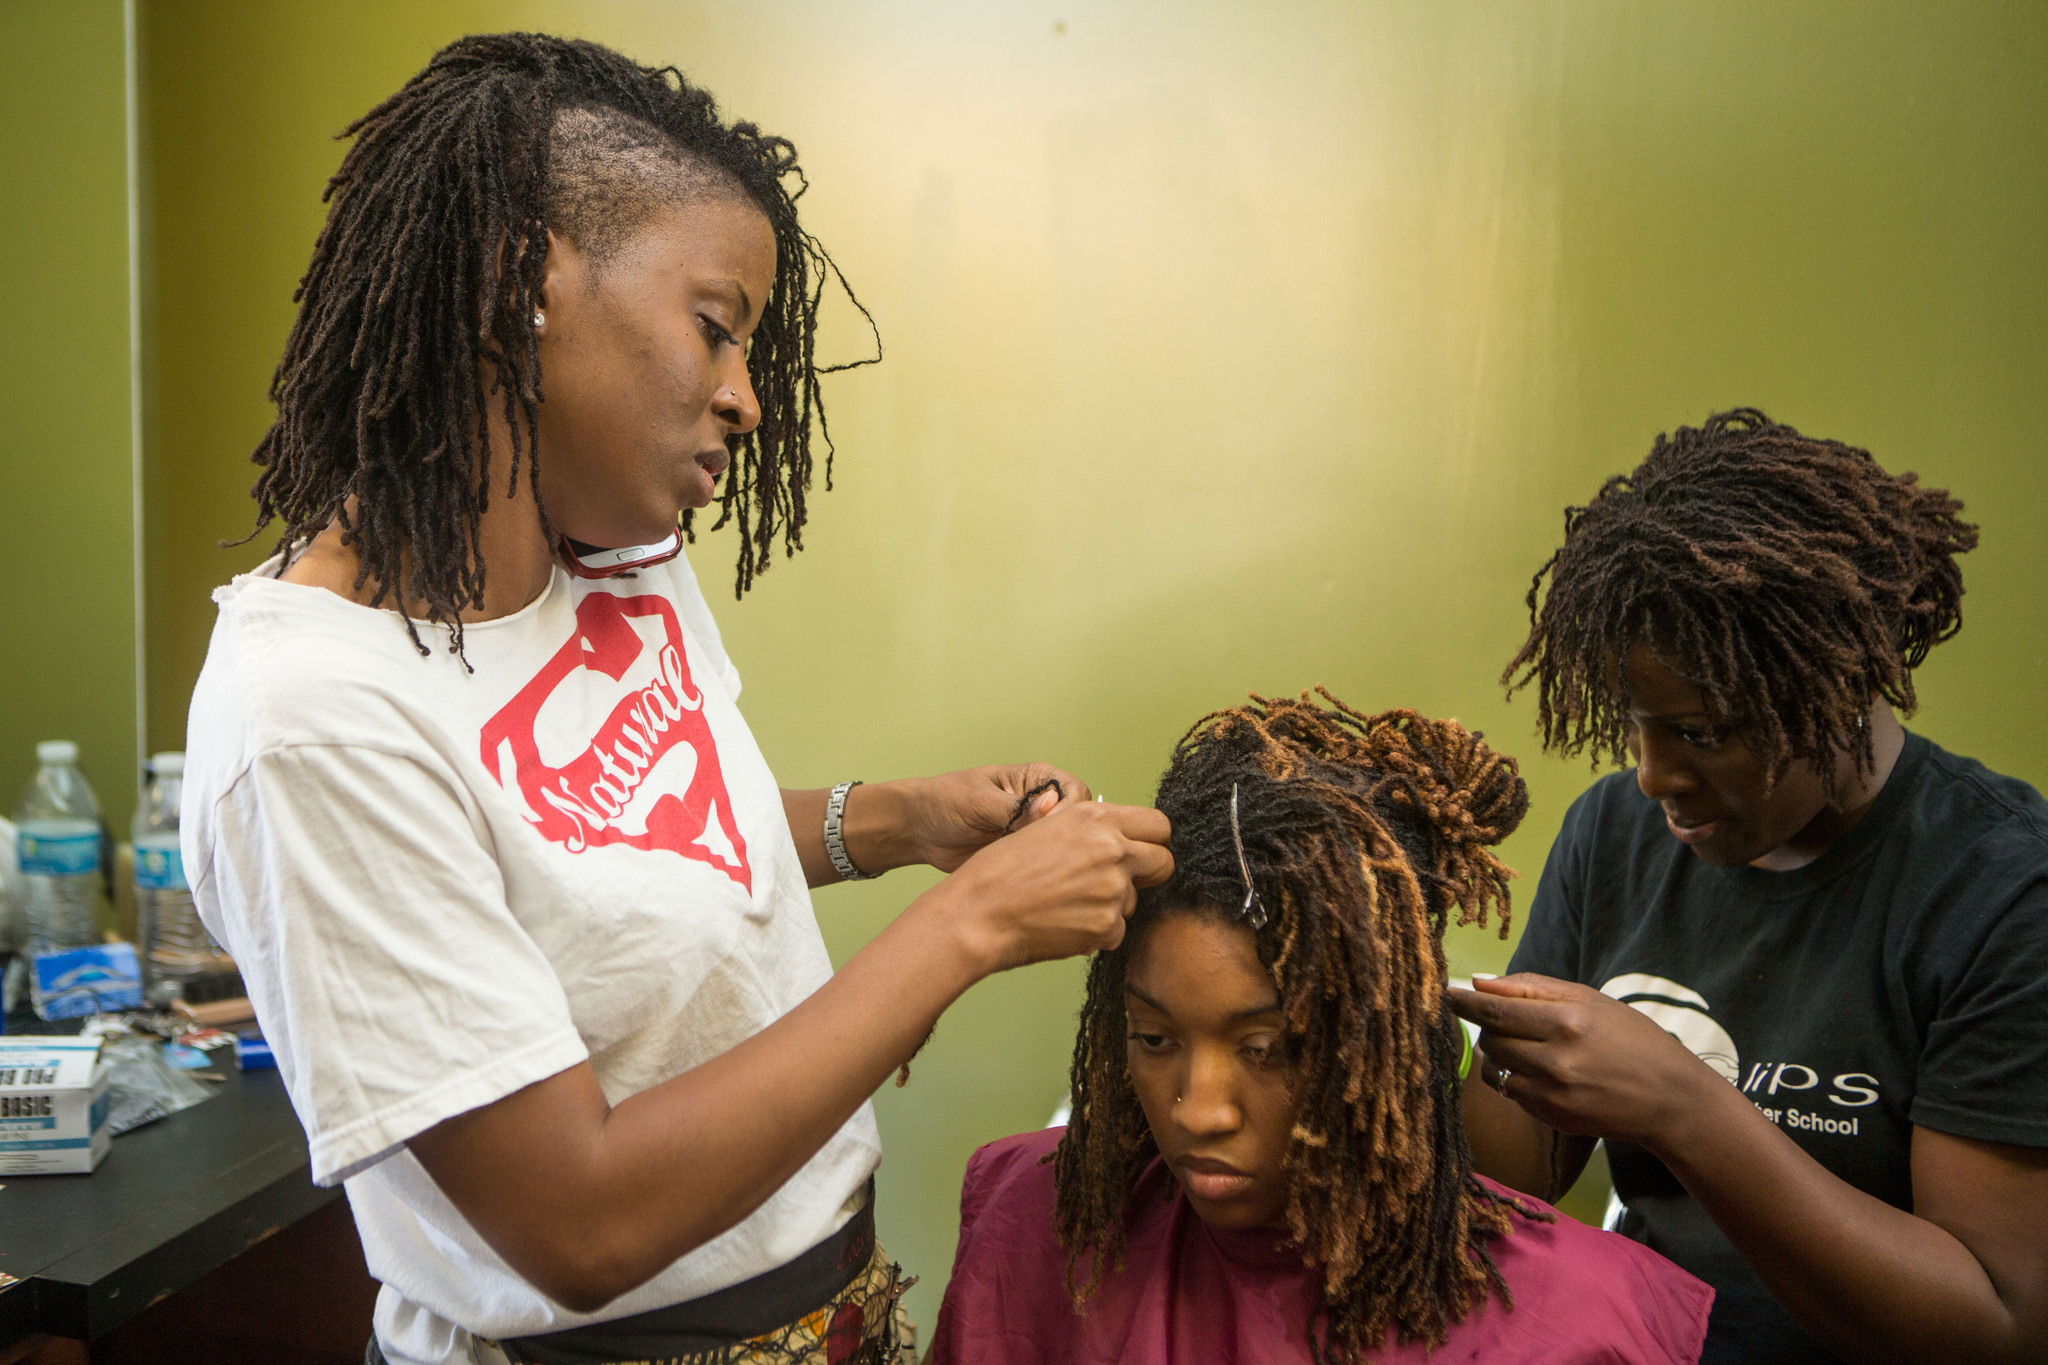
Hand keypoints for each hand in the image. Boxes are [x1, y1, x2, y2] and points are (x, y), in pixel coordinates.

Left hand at [899, 763, 1092, 872]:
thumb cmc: (945, 801)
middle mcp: (1042, 805)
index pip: (1075, 793)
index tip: (1052, 831)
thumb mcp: (978, 801)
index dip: (1071, 812)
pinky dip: (1043, 876)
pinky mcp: (1025, 857)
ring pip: (1065, 848)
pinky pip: (1046, 867)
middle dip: (1070, 840)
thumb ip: (1014, 807)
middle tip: (1046, 857)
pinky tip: (1033, 884)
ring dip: (1057, 860)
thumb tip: (1049, 808)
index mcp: (1037, 779)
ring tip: (1038, 873)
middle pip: (1078, 823)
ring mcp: (1035, 833)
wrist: (920, 830)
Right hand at [919, 799, 1172, 975]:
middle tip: (1118, 882)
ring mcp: (1112, 890)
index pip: (1157, 824)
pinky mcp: (1106, 927)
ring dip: (1112, 906)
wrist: (976, 915)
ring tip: (1068, 905)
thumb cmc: (998, 873)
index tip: (1140, 851)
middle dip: (1148, 873)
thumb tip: (1114, 837)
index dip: (1151, 840)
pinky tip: (1063, 925)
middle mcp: (1112, 850)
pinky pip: (1116, 932)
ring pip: (1135, 901)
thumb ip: (1086, 831)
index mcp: (1095, 818)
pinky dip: (1096, 933)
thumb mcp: (1044, 829)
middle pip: (1163, 862)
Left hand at [1447, 973, 1726, 1150]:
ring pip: (1495, 1069)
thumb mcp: (1590, 999)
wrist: (1670, 1098)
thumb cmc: (1632, 1039)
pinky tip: (1544, 1072)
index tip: (1445, 994)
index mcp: (1567, 1021)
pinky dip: (1516, 1079)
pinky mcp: (1552, 1119)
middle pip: (1490, 1039)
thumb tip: (1479, 982)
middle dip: (1488, 1027)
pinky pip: (1512, 1093)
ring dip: (1499, 1055)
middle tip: (1505, 1020)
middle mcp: (1556, 1059)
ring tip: (1527, 1046)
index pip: (1495, 1010)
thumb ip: (1532, 988)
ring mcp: (1553, 1095)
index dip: (1463, 1002)